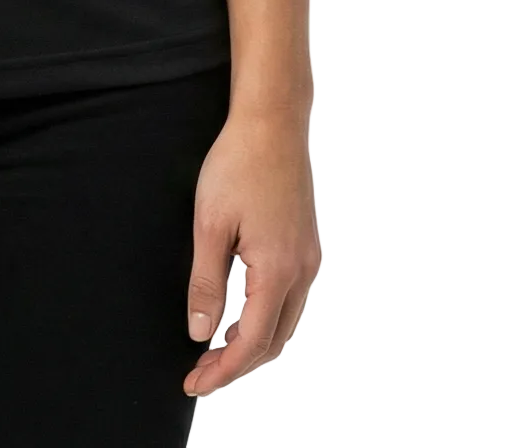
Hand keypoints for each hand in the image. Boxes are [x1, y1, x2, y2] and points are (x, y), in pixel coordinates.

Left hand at [182, 108, 321, 396]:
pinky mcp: (307, 243)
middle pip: (275, 341)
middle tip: (200, 373)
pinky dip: (267, 319)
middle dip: (238, 364)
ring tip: (216, 351)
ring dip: (254, 344)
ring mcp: (310, 257)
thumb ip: (205, 283)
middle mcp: (303, 269)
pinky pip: (291, 299)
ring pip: (286, 322)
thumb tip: (199, 333)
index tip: (195, 383)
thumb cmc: (237, 164)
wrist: (273, 121)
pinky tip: (241, 315)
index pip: (253, 342)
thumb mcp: (209, 224)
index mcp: (278, 270)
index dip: (223, 371)